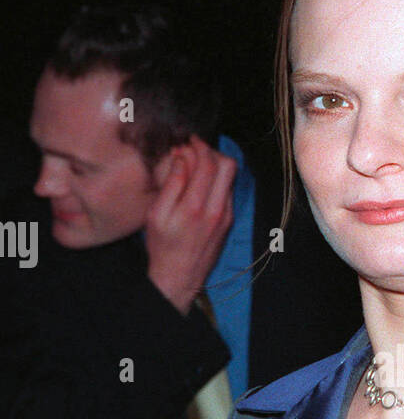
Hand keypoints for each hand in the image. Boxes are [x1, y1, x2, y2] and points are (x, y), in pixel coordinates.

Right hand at [144, 136, 236, 314]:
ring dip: (215, 165)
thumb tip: (181, 158)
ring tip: (196, 165)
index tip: (187, 142)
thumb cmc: (163, 246)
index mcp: (196, 206)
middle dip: (211, 151)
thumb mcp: (157, 215)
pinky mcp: (229, 220)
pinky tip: (201, 183)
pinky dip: (217, 180)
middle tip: (194, 150)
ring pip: (230, 177)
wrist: (180, 277)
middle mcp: (217, 209)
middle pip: (227, 165)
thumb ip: (172, 183)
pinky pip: (227, 190)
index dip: (198, 146)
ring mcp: (226, 215)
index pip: (207, 163)